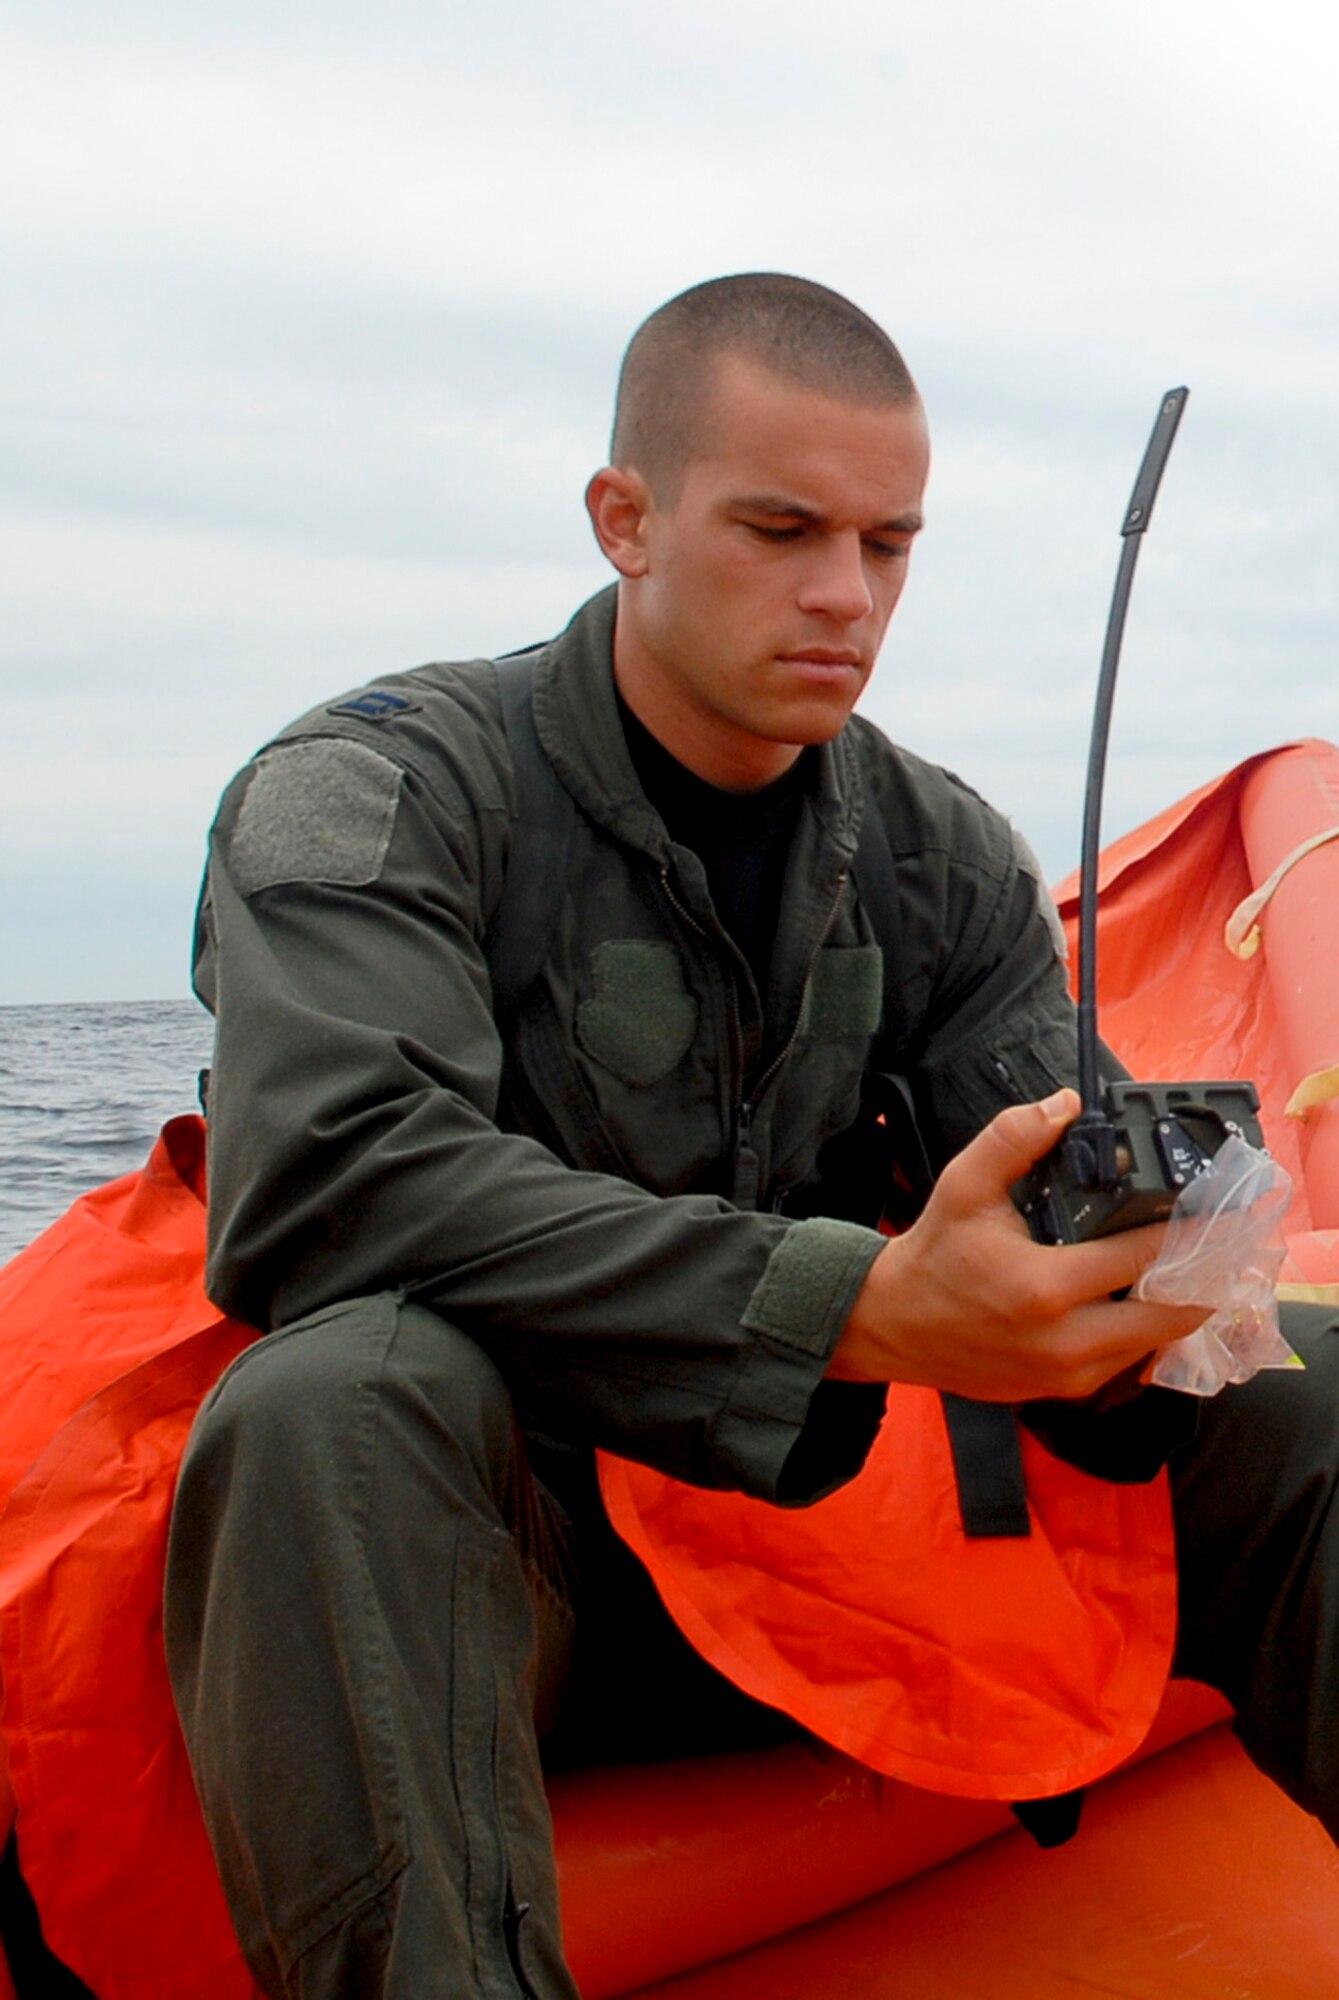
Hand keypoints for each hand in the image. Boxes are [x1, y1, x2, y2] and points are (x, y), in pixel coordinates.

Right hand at [828, 1088, 1209, 1401]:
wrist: (891, 1325)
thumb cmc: (933, 1254)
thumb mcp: (965, 1186)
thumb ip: (1015, 1138)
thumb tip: (1067, 1105)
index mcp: (1043, 1287)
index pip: (1144, 1258)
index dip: (1191, 1232)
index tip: (1220, 1212)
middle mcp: (1064, 1341)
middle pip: (1170, 1315)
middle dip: (1203, 1278)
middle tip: (1222, 1245)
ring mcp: (1066, 1374)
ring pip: (1154, 1344)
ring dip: (1177, 1308)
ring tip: (1191, 1269)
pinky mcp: (1062, 1392)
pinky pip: (1126, 1364)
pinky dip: (1143, 1333)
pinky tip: (1147, 1301)